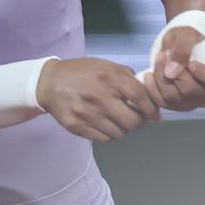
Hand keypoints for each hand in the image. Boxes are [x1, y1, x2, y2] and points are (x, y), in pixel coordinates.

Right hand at [36, 58, 160, 142]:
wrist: (50, 82)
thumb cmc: (82, 73)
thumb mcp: (106, 65)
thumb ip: (127, 77)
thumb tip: (148, 93)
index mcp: (109, 77)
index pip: (140, 96)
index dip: (151, 108)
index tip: (154, 113)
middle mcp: (99, 95)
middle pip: (132, 121)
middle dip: (140, 122)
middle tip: (138, 119)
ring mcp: (87, 113)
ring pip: (119, 133)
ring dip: (124, 129)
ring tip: (120, 120)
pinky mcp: (78, 126)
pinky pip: (104, 139)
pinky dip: (110, 134)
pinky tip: (107, 125)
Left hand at [143, 26, 204, 111]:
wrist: (181, 46)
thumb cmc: (190, 39)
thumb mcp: (187, 34)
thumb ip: (182, 47)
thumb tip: (172, 70)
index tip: (191, 64)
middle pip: (192, 91)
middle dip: (175, 73)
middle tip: (164, 54)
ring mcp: (196, 101)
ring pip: (175, 98)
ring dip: (161, 78)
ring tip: (158, 58)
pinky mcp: (179, 105)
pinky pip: (162, 103)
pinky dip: (152, 89)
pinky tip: (149, 75)